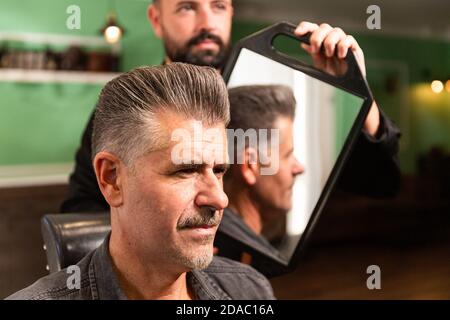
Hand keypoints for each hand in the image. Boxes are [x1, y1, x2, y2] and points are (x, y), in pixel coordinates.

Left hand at [294, 21, 379, 136]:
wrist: (345, 89)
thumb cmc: (333, 76)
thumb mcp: (319, 66)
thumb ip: (313, 54)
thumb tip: (303, 44)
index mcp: (322, 42)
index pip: (313, 29)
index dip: (305, 27)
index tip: (297, 33)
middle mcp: (332, 40)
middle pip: (324, 27)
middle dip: (317, 37)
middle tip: (316, 49)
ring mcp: (343, 43)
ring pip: (336, 31)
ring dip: (330, 42)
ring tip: (329, 54)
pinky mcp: (354, 49)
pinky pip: (349, 40)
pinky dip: (343, 45)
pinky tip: (341, 55)